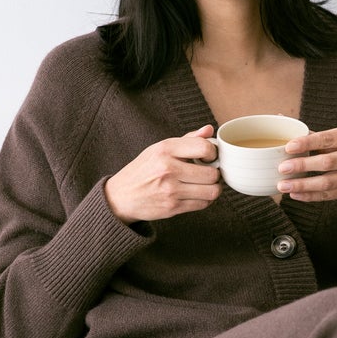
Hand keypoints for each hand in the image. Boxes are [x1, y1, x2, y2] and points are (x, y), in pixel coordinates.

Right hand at [103, 125, 221, 223]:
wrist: (121, 196)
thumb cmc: (143, 170)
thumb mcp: (159, 149)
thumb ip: (187, 140)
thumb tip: (209, 130)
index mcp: (165, 149)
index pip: (204, 147)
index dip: (213, 153)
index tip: (209, 157)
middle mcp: (168, 169)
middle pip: (212, 174)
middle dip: (215, 174)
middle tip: (209, 173)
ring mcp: (170, 190)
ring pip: (211, 191)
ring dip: (213, 188)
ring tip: (205, 184)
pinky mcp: (172, 207)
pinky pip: (202, 204)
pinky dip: (204, 200)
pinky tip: (197, 194)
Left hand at [275, 125, 336, 201]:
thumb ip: (318, 134)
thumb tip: (284, 123)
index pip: (329, 139)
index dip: (308, 143)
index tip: (289, 146)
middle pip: (328, 162)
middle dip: (303, 165)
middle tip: (282, 167)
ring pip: (327, 182)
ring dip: (303, 184)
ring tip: (283, 185)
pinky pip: (328, 195)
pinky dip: (310, 196)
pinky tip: (295, 194)